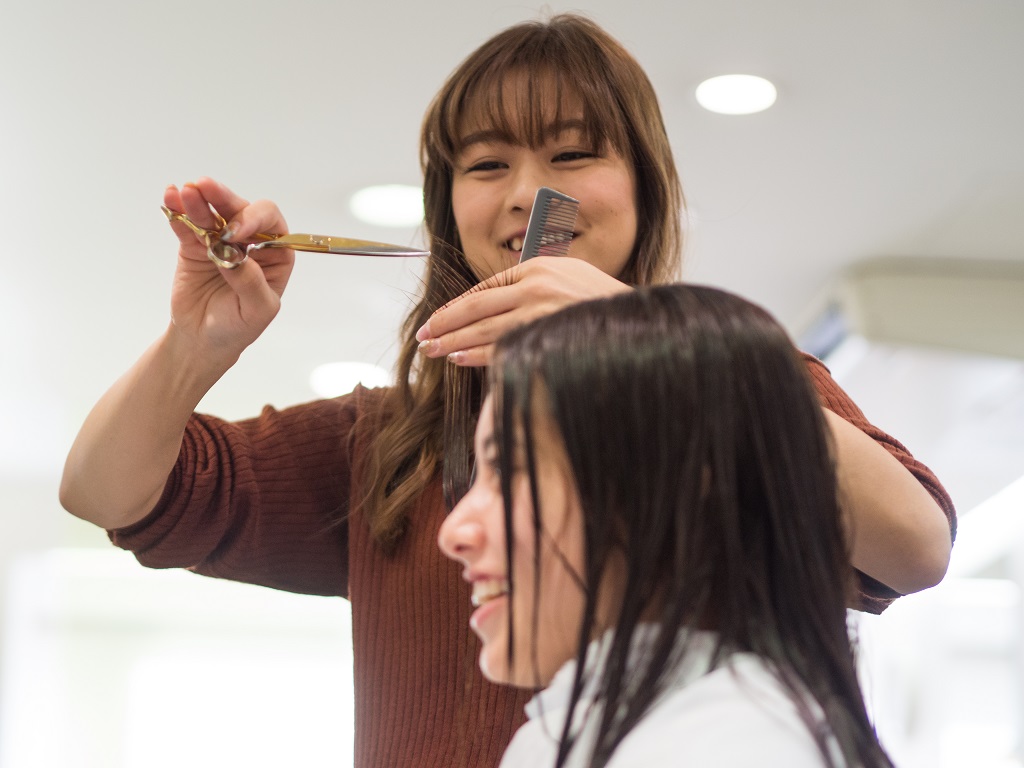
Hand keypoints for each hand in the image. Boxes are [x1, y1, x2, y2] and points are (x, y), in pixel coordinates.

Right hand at [164, 178, 293, 361]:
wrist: (203, 339)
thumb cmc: (238, 326)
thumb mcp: (256, 310)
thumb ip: (251, 282)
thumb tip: (235, 255)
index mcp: (276, 255)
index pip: (270, 225)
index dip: (254, 220)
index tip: (233, 231)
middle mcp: (250, 243)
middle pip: (239, 211)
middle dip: (223, 199)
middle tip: (204, 188)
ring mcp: (220, 241)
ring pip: (212, 213)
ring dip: (198, 201)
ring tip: (185, 192)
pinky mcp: (194, 245)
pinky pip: (188, 224)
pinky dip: (178, 211)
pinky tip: (171, 198)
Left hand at [415, 257, 630, 365]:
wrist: (640, 322)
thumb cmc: (602, 305)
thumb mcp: (569, 278)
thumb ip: (535, 285)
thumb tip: (499, 303)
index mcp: (538, 268)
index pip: (486, 289)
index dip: (456, 306)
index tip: (436, 320)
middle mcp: (536, 286)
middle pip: (476, 307)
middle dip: (444, 324)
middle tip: (422, 338)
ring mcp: (541, 311)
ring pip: (484, 328)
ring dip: (453, 341)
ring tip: (433, 351)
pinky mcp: (547, 334)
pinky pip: (503, 346)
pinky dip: (477, 354)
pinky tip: (459, 359)